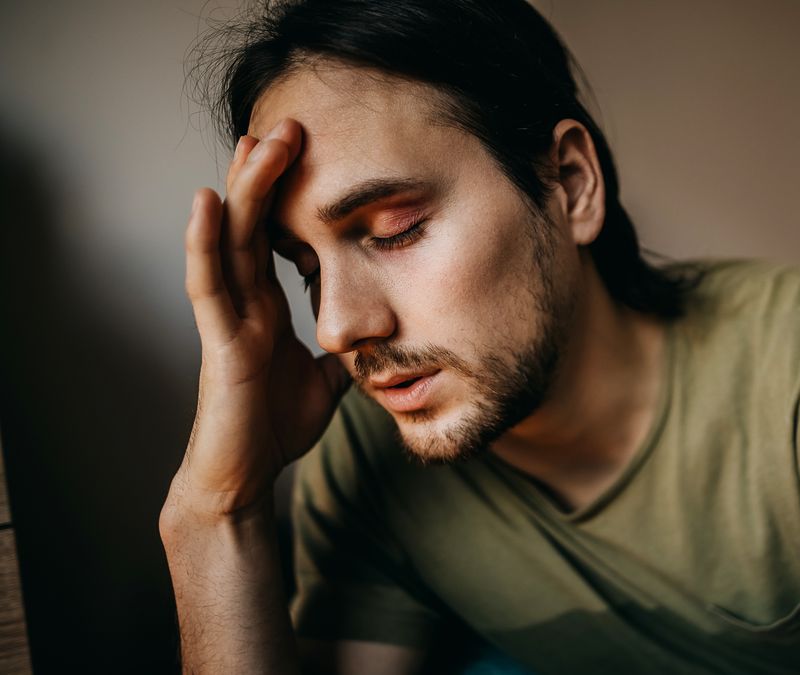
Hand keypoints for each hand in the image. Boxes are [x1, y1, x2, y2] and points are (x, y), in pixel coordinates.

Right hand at [173, 118, 348, 518]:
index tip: (305, 150)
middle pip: (253, 222)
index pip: (274, 235)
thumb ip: (342, 349)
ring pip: (229, 238)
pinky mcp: (217, 340)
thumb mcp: (326, 378)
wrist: (244, 477)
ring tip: (256, 140)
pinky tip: (206, 201)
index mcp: (266, 305)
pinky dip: (203, 240)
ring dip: (242, 188)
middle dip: (268, 173)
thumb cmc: (275, 427)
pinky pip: (207, 283)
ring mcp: (226, 316)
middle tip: (290, 124)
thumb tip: (375, 334)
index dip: (286, 193)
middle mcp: (244, 301)